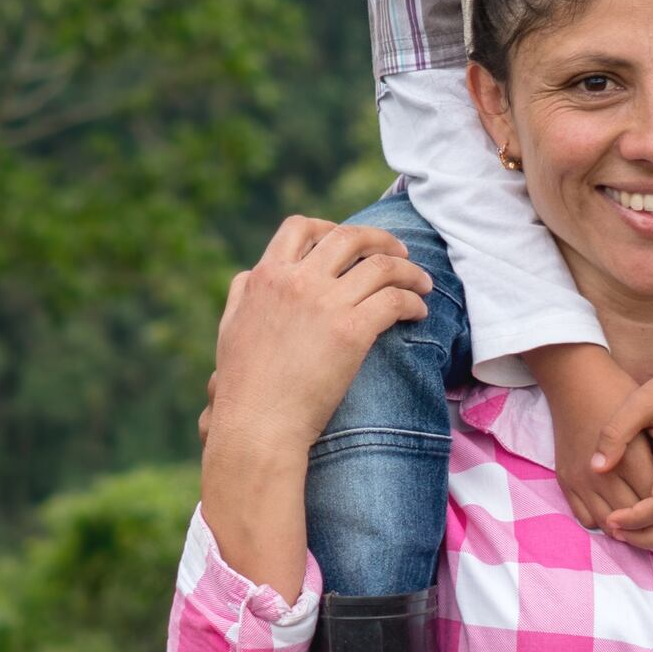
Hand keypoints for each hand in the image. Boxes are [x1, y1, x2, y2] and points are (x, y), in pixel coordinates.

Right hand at [202, 217, 435, 464]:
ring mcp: (326, 304)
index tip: (349, 245)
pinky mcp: (352, 331)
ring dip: (409, 270)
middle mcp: (297, 281)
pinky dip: (413, 301)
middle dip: (380, 239)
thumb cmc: (243, 386)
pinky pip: (395, 300)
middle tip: (399, 252)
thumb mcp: (230, 326)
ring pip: (382, 265)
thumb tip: (253, 273)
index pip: (300, 227)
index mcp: (266, 276)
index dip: (329, 228)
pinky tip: (418, 313)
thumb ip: (242, 293)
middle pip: (348, 237)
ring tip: (422, 284)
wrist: (258, 424)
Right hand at [529, 345, 652, 537]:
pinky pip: (586, 518)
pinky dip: (603, 523)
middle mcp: (602, 476)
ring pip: (609, 523)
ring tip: (646, 527)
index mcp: (630, 458)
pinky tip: (619, 516)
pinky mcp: (566, 481)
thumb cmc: (616, 391)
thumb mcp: (647, 413)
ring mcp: (580, 481)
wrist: (575, 378)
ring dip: (628, 530)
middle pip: (634, 517)